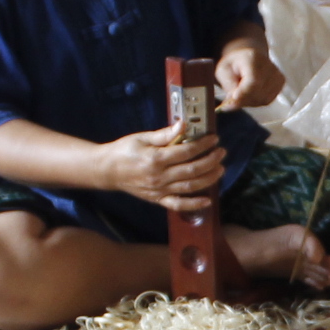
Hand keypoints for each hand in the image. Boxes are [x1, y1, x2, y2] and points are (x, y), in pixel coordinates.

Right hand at [105, 120, 226, 210]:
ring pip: (190, 186)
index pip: (186, 151)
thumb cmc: (124, 150)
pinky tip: (208, 200)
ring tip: (220, 169)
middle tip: (221, 152)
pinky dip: (194, 204)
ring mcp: (159, 190)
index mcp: (155, 159)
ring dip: (209, 178)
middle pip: (192, 170)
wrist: (107, 170)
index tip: (214, 138)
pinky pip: (178, 204)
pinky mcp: (158, 199)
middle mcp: (159, 177)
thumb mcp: (143, 137)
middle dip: (211, 161)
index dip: (203, 144)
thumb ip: (165, 134)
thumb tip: (183, 125)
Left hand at [212, 40, 282, 110]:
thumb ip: (228, 85)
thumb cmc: (234, 64)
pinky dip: (256, 101)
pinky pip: (267, 100)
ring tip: (240, 93)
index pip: (253, 81)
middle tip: (230, 98)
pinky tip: (250, 93)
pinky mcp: (281, 83)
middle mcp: (269, 65)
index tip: (232, 100)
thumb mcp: (222, 70)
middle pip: (258, 92)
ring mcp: (278, 75)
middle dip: (242, 100)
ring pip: (263, 99)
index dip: (243, 93)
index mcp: (253, 58)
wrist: (248, 57)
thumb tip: (235, 101)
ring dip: (248, 101)